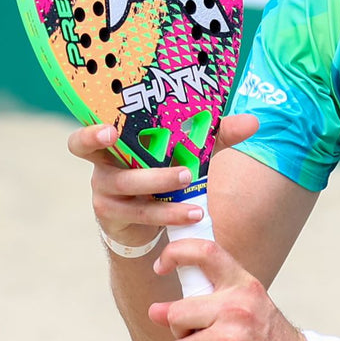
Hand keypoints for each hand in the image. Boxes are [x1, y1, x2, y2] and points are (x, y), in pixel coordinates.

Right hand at [66, 114, 259, 246]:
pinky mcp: (115, 217)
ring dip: (162, 186)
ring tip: (192, 187)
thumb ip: (216, 135)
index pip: (85, 137)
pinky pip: (142, 214)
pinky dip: (170, 212)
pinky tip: (195, 213)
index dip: (91, 134)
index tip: (109, 131)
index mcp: (113, 142)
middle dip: (143, 165)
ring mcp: (105, 193)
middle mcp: (103, 166)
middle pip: (108, 162)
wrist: (146, 218)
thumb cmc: (162, 170)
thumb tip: (254, 122)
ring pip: (129, 188)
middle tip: (183, 170)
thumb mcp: (187, 150)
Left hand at [149, 237, 306, 340]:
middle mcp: (237, 309)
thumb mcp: (250, 307)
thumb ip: (209, 302)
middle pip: (176, 314)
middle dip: (182, 332)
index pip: (206, 252)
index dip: (176, 252)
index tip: (161, 265)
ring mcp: (230, 340)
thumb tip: (154, 311)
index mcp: (245, 287)